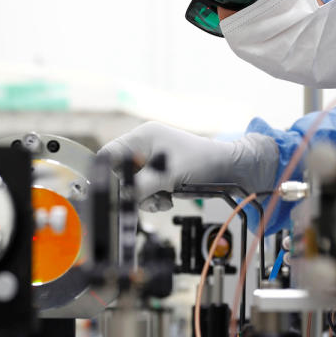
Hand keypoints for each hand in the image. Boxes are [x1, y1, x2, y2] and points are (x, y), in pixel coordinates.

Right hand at [98, 122, 277, 210]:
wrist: (227, 170)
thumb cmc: (203, 161)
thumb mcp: (169, 174)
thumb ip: (142, 186)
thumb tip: (120, 198)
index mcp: (143, 137)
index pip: (110, 154)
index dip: (108, 173)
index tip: (114, 191)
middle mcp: (144, 148)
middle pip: (121, 174)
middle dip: (133, 190)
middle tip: (148, 197)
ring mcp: (151, 163)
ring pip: (132, 187)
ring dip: (145, 198)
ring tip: (163, 198)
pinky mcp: (158, 177)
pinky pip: (145, 192)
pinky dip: (154, 200)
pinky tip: (168, 199)